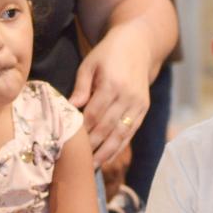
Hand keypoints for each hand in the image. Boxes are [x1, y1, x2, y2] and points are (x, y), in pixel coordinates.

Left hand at [71, 27, 154, 167]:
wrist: (138, 46)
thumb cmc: (108, 54)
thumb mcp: (90, 64)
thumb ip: (81, 87)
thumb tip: (70, 108)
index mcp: (112, 84)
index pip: (94, 113)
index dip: (82, 130)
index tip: (68, 142)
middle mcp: (128, 96)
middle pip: (107, 127)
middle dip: (92, 145)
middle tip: (77, 161)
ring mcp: (138, 105)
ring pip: (121, 134)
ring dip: (106, 152)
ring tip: (92, 167)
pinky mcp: (143, 110)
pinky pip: (130, 133)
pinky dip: (119, 148)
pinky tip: (107, 158)